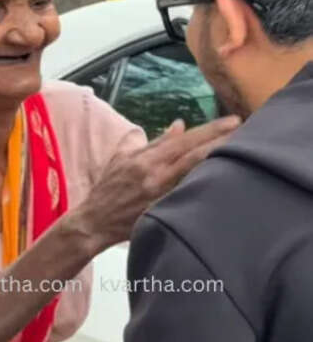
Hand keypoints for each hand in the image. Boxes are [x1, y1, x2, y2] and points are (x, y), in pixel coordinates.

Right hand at [74, 115, 240, 249]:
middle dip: (220, 140)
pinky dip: (206, 186)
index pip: (182, 140)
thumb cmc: (108, 187)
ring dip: (218, 161)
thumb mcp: (122, 157)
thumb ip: (151, 141)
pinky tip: (225, 180)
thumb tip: (178, 126)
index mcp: (144, 159)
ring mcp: (160, 195)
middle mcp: (154, 175)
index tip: (231, 120)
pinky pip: (188, 196)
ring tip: (241, 151)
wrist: (94, 221)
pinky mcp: (162, 211)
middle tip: (245, 128)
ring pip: (194, 175)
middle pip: (193, 154)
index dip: (208, 130)